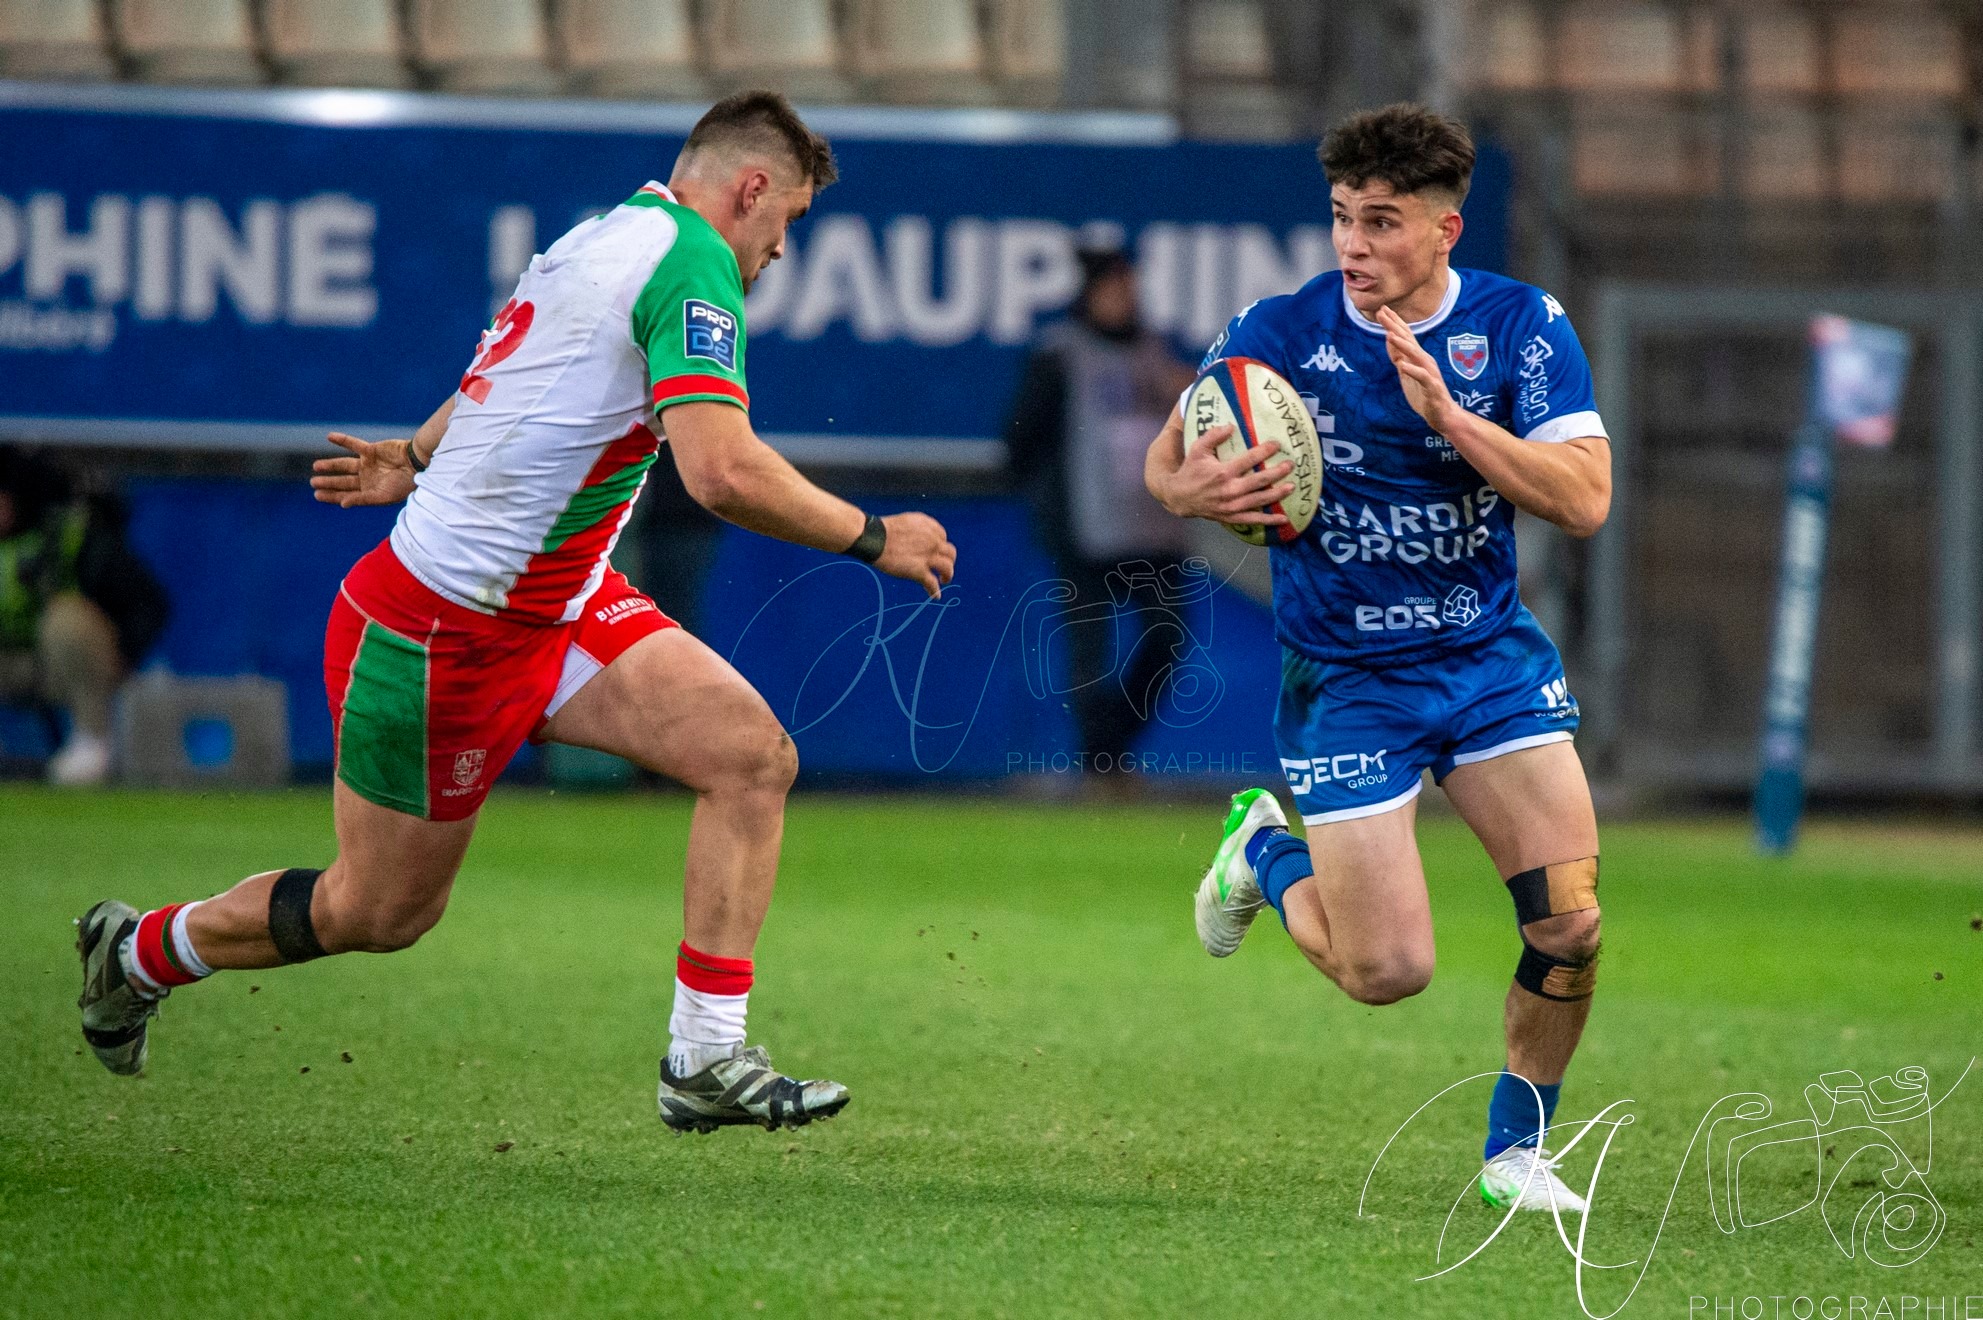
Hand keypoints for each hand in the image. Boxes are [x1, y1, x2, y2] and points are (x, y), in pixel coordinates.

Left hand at [311, 432, 417, 507]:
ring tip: (315, 467)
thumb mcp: (383, 496)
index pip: (347, 494)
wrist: (417, 464)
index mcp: (370, 491)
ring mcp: (368, 464)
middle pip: (343, 481)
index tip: (318, 495)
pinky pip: (353, 444)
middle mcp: (367, 478)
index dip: (332, 495)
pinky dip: (342, 440)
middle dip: (328, 482)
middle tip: (313, 483)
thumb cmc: (404, 484)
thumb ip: (362, 500)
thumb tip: (343, 504)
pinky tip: (329, 437)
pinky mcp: (371, 450)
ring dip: (330, 465)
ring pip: (344, 464)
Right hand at [874, 512, 956, 598]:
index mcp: (929, 526)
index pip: (942, 537)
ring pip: (947, 567)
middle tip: (942, 567)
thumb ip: (916, 530)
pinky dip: (935, 591)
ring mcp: (927, 556)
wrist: (873, 538)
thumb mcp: (905, 523)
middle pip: (950, 552)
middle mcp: (932, 540)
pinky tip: (935, 596)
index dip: (939, 546)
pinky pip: (932, 583)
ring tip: (944, 580)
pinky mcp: (919, 571)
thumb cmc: (882, 531)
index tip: (934, 552)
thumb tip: (917, 540)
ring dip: (948, 575)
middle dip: (949, 560)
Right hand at [1151, 422, 1293, 525]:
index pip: (1249, 460)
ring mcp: (1232, 506)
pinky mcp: (1231, 517)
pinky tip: (1283, 518)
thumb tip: (1231, 426)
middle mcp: (1230, 490)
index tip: (1277, 445)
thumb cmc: (1190, 470)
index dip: (1265, 451)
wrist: (1179, 497)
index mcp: (1223, 472)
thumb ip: (1213, 436)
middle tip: (1290, 465)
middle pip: (1259, 481)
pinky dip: (1268, 520)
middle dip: (1277, 472)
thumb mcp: (1197, 449)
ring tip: (1291, 487)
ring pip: (1260, 500)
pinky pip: (1253, 519)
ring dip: (1277, 494)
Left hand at [1377, 305, 1457, 432]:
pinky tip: (1402, 365)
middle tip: (1381, 312)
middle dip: (1395, 326)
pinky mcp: (1432, 387)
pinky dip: (1412, 370)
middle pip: (1409, 340)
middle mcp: (1424, 361)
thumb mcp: (1406, 372)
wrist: (1442, 414)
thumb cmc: (1424, 393)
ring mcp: (1429, 373)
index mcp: (1417, 357)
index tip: (1381, 309)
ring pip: (1416, 356)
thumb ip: (1398, 356)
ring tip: (1391, 334)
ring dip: (1404, 345)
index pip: (1405, 336)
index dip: (1393, 322)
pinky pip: (1422, 377)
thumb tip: (1389, 340)